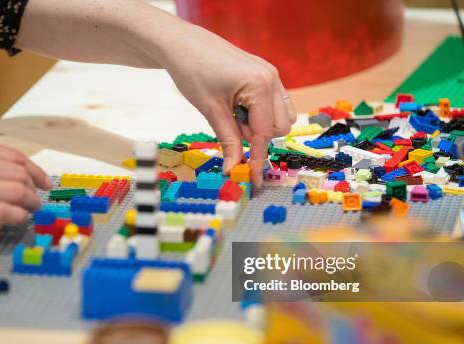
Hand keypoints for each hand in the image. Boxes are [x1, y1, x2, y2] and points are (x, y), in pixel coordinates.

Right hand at [0, 138, 51, 241]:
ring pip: (16, 191)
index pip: (15, 156)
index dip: (36, 171)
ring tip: (31, 210)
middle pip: (19, 173)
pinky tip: (19, 219)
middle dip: (35, 189)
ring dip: (31, 203)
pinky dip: (19, 216)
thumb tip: (15, 175)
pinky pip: (5, 211)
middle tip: (39, 200)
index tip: (45, 182)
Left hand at [160, 24, 296, 185]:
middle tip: (231, 127)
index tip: (254, 180)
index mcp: (260, 85)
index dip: (257, 158)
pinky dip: (259, 114)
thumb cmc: (193, 71)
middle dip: (258, 136)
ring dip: (261, 126)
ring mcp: (271, 74)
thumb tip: (233, 168)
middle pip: (280, 127)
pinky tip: (238, 108)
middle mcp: (272, 79)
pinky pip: (274, 103)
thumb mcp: (211, 111)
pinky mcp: (265, 74)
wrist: (182, 43)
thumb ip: (228, 141)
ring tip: (234, 116)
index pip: (265, 133)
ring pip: (281, 116)